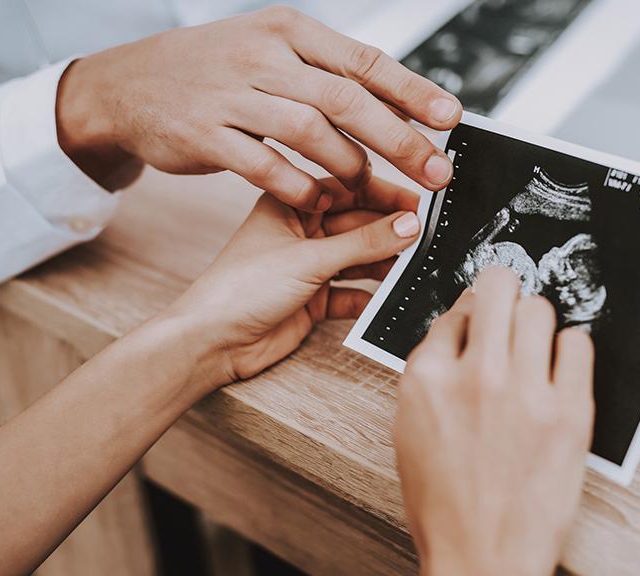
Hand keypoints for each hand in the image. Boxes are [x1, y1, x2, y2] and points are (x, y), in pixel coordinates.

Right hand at [55, 6, 461, 207]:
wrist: (130, 85)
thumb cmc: (215, 72)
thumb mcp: (270, 54)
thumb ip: (325, 76)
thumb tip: (395, 105)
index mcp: (288, 31)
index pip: (363, 60)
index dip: (412, 91)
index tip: (449, 118)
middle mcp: (263, 56)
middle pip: (346, 98)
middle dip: (399, 139)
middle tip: (434, 170)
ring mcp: (231, 95)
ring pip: (309, 131)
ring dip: (349, 166)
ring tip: (369, 188)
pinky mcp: (206, 135)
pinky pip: (265, 167)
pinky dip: (300, 187)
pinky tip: (319, 201)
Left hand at [162, 176, 419, 388]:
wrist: (212, 342)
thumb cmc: (240, 288)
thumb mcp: (309, 258)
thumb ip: (363, 243)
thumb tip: (408, 225)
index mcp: (291, 205)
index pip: (348, 189)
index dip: (385, 193)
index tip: (420, 201)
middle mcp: (301, 233)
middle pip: (358, 224)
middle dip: (390, 230)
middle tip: (426, 235)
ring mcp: (308, 267)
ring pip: (358, 258)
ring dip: (384, 263)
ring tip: (416, 264)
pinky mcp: (313, 300)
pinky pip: (352, 292)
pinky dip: (371, 295)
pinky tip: (390, 296)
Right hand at [394, 268, 594, 575]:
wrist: (482, 555)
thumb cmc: (443, 500)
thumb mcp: (411, 428)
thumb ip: (431, 373)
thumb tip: (460, 329)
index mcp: (426, 379)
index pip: (453, 311)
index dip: (468, 315)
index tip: (478, 321)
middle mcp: (474, 376)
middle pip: (497, 288)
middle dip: (501, 290)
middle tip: (508, 303)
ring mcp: (524, 392)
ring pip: (539, 308)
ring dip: (535, 319)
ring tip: (534, 342)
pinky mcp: (570, 413)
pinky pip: (578, 344)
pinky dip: (569, 348)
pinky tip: (558, 367)